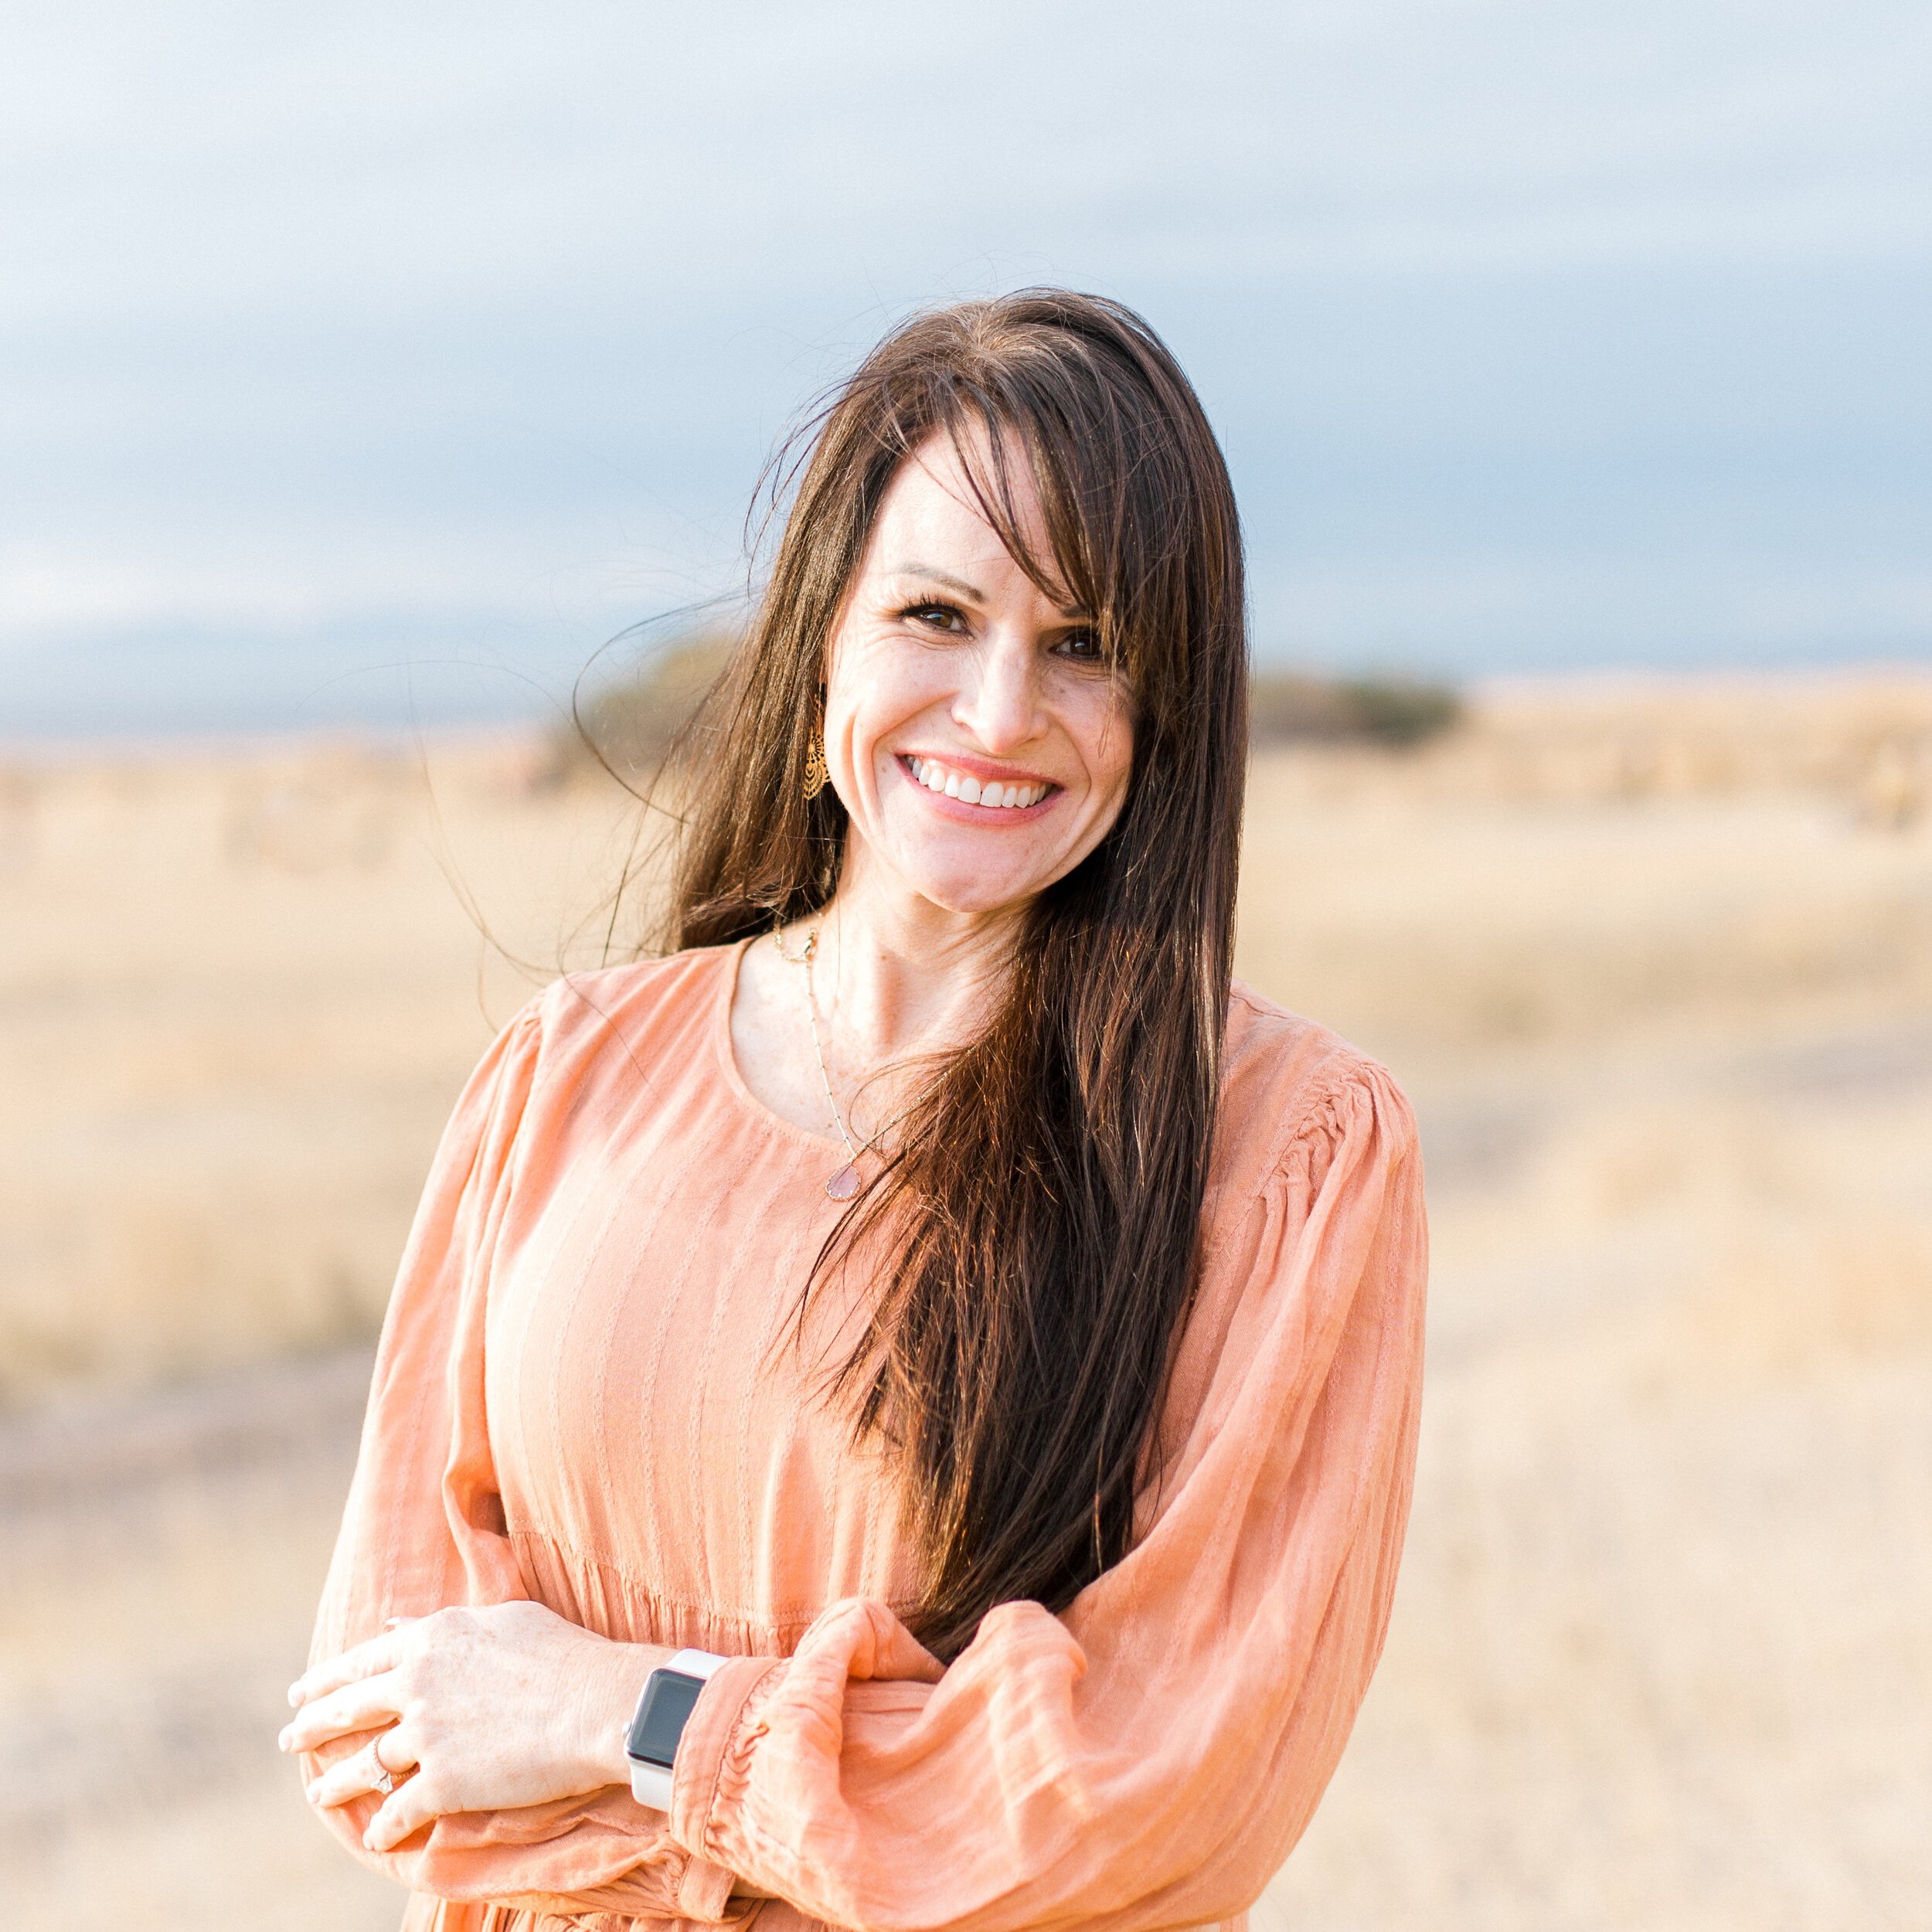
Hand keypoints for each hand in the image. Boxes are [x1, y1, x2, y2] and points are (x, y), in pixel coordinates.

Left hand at [279, 1602, 665, 1851]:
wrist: (597, 1702)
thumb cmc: (564, 1653)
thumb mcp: (503, 1619)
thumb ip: (445, 1624)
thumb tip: (397, 1623)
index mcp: (431, 1639)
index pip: (360, 1661)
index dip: (325, 1679)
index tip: (301, 1692)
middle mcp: (417, 1683)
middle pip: (346, 1709)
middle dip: (310, 1727)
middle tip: (289, 1739)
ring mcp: (425, 1735)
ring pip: (362, 1766)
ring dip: (335, 1785)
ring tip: (318, 1796)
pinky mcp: (441, 1783)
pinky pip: (398, 1812)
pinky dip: (385, 1828)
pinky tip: (377, 1837)